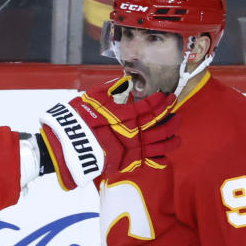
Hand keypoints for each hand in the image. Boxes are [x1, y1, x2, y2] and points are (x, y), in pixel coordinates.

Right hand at [38, 77, 179, 189]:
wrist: (68, 146)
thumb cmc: (79, 120)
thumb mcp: (93, 98)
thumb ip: (112, 89)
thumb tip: (124, 83)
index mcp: (127, 116)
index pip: (150, 107)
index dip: (161, 101)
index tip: (167, 96)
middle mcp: (133, 133)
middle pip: (161, 126)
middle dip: (171, 119)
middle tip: (176, 113)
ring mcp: (132, 149)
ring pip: (160, 145)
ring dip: (171, 139)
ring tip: (177, 135)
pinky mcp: (127, 162)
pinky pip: (149, 161)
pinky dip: (159, 159)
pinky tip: (165, 157)